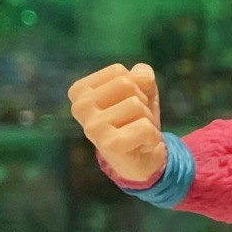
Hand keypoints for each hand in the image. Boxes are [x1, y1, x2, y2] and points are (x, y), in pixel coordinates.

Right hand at [67, 62, 165, 185]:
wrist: (143, 159)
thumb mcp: (142, 90)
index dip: (134, 86)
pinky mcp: (107, 145)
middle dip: (141, 102)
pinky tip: (141, 146)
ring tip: (136, 132)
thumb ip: (142, 75)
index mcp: (80, 91)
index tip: (127, 106)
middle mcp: (79, 108)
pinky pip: (144, 126)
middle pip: (127, 84)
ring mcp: (91, 127)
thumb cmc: (137, 119)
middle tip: (134, 121)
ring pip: (136, 105)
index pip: (118, 72)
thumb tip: (143, 76)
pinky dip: (152, 136)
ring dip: (147, 120)